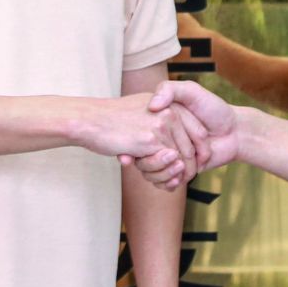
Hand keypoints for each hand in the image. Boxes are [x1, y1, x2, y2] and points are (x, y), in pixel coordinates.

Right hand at [78, 94, 200, 185]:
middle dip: (188, 170)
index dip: (197, 154)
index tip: (190, 168)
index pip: (198, 133)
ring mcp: (161, 125)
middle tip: (180, 181)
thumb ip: (161, 120)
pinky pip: (166, 165)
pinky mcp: (150, 140)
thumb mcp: (142, 110)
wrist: (89, 119)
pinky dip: (164, 177)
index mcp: (171, 104)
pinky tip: (160, 182)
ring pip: (180, 160)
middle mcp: (170, 112)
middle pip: (192, 149)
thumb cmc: (112, 118)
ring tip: (170, 182)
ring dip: (174, 176)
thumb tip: (176, 146)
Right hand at [141, 81, 240, 175]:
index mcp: (158, 120)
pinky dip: (168, 183)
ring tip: (179, 170)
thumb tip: (152, 106)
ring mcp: (169, 154)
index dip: (147, 144)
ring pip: (152, 171)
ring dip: (162, 175)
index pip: (143, 137)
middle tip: (169, 159)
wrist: (235, 132)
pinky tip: (177, 180)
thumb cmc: (214, 109)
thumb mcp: (191, 91)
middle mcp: (161, 137)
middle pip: (146, 156)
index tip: (149, 145)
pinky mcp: (178, 169)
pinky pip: (162, 181)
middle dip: (154, 163)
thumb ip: (169, 90)